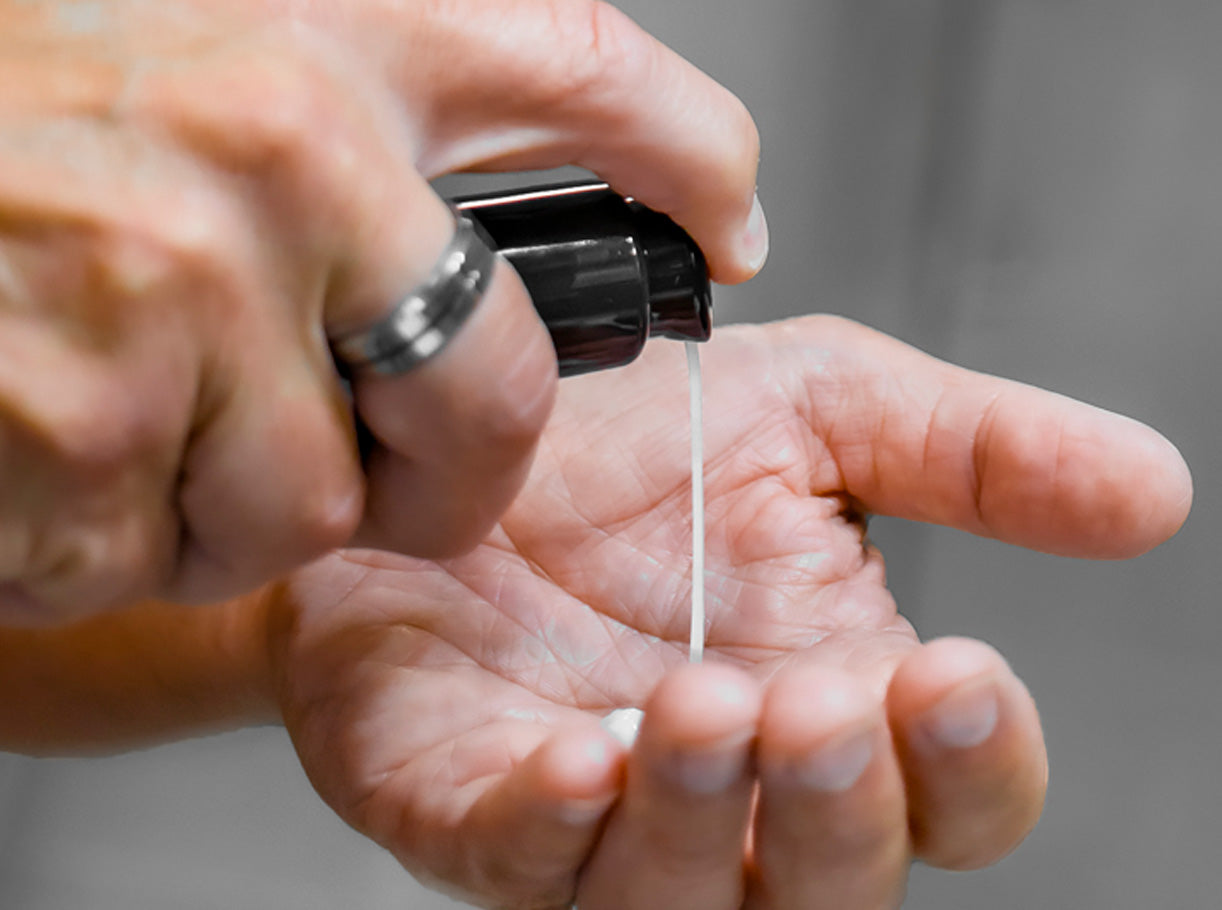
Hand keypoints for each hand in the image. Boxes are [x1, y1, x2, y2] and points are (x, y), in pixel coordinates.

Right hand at [0, 0, 761, 620]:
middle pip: (490, 391)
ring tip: (126, 403)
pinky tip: (47, 440)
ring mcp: (177, 306)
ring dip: (243, 497)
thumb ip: (358, 109)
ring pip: (317, 506)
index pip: (583, 70)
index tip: (732, 223)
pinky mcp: (79, 438)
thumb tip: (482, 210)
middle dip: (454, 465)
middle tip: (390, 457)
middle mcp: (274, 156)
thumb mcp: (194, 43)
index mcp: (317, 30)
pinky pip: (168, 555)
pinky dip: (119, 534)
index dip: (691, 155)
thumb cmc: (2, 102)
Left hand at [272, 315, 1190, 908]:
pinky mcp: (469, 803)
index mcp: (833, 696)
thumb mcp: (821, 408)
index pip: (950, 798)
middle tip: (819, 704)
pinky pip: (518, 862)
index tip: (956, 674)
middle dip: (841, 812)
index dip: (972, 763)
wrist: (458, 413)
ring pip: (683, 903)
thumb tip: (1153, 490)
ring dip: (706, 827)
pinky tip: (578, 760)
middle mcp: (730, 785)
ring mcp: (597, 813)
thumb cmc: (635, 433)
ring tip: (706, 707)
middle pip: (830, 884)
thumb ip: (974, 454)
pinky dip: (554, 830)